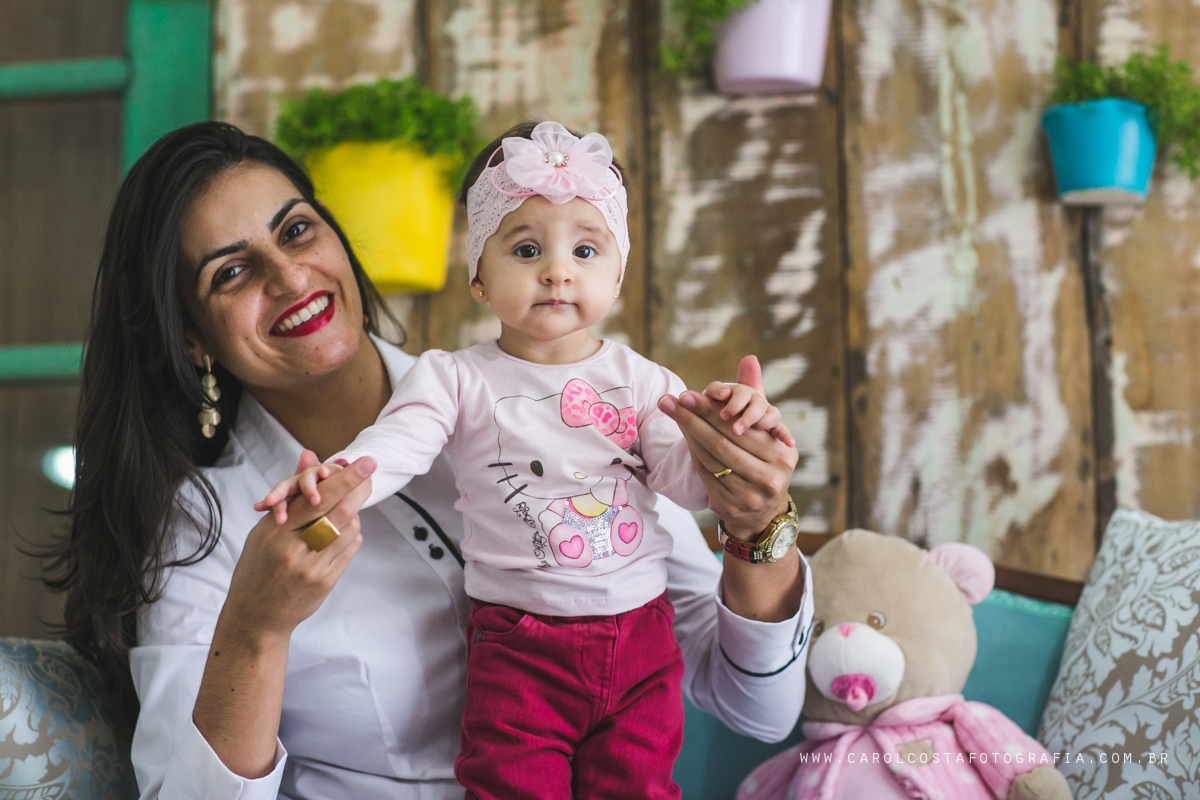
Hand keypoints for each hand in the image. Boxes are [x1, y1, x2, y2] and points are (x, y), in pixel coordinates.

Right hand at [223, 453, 374, 642]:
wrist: (256, 615)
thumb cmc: (258, 566)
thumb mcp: (264, 530)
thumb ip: (291, 494)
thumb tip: (310, 455)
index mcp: (275, 532)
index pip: (315, 500)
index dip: (343, 479)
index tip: (364, 463)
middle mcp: (294, 550)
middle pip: (338, 512)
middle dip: (358, 487)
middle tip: (371, 469)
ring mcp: (312, 568)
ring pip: (348, 529)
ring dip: (352, 513)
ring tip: (346, 506)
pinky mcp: (326, 582)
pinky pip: (349, 549)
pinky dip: (351, 534)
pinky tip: (343, 530)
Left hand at [658, 356, 797, 538]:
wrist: (761, 511)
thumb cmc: (761, 459)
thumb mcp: (764, 429)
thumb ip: (755, 394)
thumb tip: (748, 357)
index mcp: (782, 454)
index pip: (739, 427)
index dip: (711, 410)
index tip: (687, 393)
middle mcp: (770, 477)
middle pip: (723, 442)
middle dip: (694, 419)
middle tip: (671, 400)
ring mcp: (751, 496)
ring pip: (711, 458)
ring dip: (687, 435)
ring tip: (670, 413)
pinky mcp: (731, 507)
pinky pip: (705, 475)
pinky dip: (691, 454)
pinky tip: (681, 437)